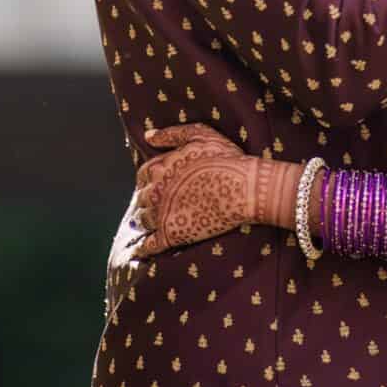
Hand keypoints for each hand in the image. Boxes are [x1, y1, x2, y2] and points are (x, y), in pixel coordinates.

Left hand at [129, 124, 268, 255]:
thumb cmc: (226, 159)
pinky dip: (142, 248)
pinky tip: (141, 251)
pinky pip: (149, 245)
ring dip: (144, 221)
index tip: (156, 185)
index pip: (143, 175)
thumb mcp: (200, 135)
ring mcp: (162, 213)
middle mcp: (156, 190)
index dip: (149, 180)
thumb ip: (171, 134)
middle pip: (142, 198)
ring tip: (150, 225)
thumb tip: (148, 135)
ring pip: (143, 220)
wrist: (245, 188)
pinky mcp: (172, 234)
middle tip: (156, 206)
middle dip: (146, 201)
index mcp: (160, 167)